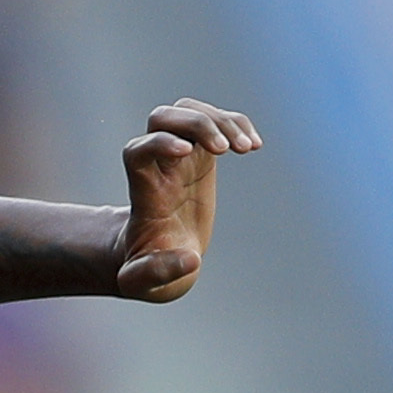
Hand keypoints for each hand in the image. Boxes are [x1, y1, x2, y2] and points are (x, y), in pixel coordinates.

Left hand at [114, 99, 262, 298]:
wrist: (156, 256)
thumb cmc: (145, 269)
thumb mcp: (143, 281)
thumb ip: (156, 273)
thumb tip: (190, 260)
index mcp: (143, 193)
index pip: (137, 152)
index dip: (156, 143)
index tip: (185, 151)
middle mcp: (157, 167)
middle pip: (162, 118)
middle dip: (194, 124)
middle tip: (225, 150)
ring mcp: (178, 157)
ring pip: (189, 111)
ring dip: (220, 120)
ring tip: (248, 147)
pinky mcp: (200, 157)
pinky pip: (215, 124)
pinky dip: (236, 125)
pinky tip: (255, 146)